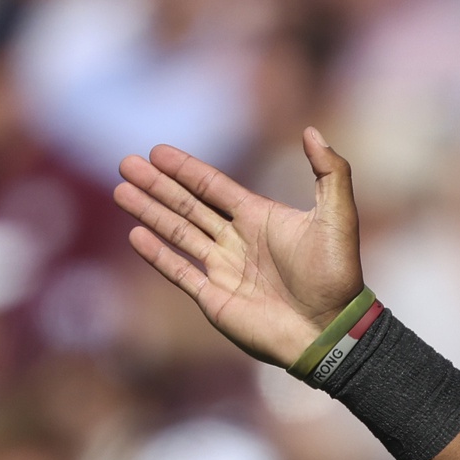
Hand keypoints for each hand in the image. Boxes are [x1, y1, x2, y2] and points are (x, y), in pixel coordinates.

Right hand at [112, 128, 366, 371]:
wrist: (330, 329)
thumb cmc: (337, 274)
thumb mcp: (338, 216)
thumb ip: (329, 171)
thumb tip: (310, 130)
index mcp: (259, 217)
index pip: (212, 186)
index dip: (185, 169)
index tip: (157, 151)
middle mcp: (237, 240)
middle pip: (188, 205)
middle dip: (157, 185)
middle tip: (126, 163)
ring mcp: (223, 269)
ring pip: (178, 232)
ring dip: (149, 212)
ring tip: (122, 191)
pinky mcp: (215, 298)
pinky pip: (180, 271)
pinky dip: (157, 254)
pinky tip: (136, 235)